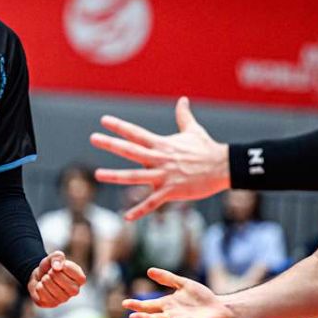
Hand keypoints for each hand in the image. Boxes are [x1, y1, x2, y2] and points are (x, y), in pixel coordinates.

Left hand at [28, 251, 86, 307]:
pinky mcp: (52, 304)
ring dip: (45, 279)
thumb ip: (58, 257)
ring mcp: (64, 299)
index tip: (60, 266)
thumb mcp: (54, 257)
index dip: (63, 266)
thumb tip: (57, 268)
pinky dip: (39, 287)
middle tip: (51, 273)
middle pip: (62, 280)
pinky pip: (42, 293)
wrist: (39, 277)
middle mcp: (75, 291)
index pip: (73, 272)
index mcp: (80, 279)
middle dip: (52, 273)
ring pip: (51, 286)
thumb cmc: (50, 267)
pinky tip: (42, 287)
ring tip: (46, 279)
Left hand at [90, 97, 229, 219]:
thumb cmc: (207, 149)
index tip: (103, 120)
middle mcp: (160, 159)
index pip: (136, 133)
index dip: (120, 126)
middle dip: (111, 144)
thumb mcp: (193, 130)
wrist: (224, 167)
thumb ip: (183, 116)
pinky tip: (126, 217)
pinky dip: (140, 210)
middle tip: (93, 138)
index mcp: (162, 144)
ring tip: (98, 174)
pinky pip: (153, 202)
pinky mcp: (172, 191)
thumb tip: (183, 99)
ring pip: (135, 176)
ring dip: (116, 176)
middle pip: (131, 150)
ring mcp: (164, 175)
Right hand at [122, 267, 234, 317]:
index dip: (137, 305)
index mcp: (167, 306)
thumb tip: (149, 270)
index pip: (149, 306)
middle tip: (133, 317)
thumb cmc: (200, 298)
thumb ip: (167, 278)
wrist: (219, 308)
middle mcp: (172, 317)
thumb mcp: (183, 284)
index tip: (125, 303)